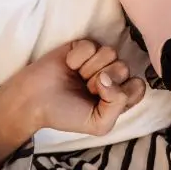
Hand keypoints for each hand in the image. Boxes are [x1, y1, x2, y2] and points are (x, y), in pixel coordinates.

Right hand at [0, 40, 146, 137]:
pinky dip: (77, 58)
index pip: (138, 86)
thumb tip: (110, 78)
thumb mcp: (99, 124)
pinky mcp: (82, 47)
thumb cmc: (65, 115)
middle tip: (85, 89)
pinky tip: (68, 66)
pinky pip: (91, 45)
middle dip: (103, 81)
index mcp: (119, 95)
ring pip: (110, 53)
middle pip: (124, 68)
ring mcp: (98, 60)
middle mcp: (112, 76)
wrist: (33, 101)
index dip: (122, 92)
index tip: (102, 100)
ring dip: (90, 68)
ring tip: (77, 77)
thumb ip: (117, 106)